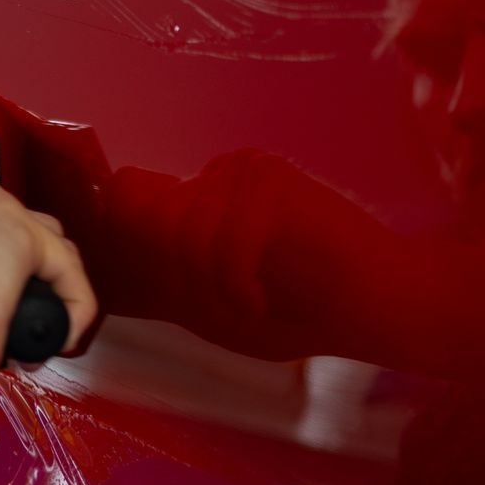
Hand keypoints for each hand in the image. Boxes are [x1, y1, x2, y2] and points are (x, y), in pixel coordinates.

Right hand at [0, 183, 96, 414]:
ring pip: (47, 240)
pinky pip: (67, 265)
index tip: (2, 308)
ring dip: (54, 286)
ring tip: (45, 328)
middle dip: (30, 273)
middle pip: (16, 226)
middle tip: (26, 317)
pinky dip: (75, 303)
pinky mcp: (16, 232)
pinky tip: (63, 333)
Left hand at [98, 150, 404, 361]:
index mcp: (201, 202)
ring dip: (214, 288)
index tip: (147, 278)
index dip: (119, 232)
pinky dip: (237, 285)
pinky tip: (262, 299)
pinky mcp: (268, 178)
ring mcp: (242, 172)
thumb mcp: (213, 304)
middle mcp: (217, 178)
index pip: (128, 195)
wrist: (378, 307)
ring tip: (252, 305)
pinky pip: (222, 242)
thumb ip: (164, 275)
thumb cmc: (299, 312)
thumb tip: (107, 246)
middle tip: (228, 306)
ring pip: (186, 236)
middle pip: (150, 222)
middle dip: (181, 280)